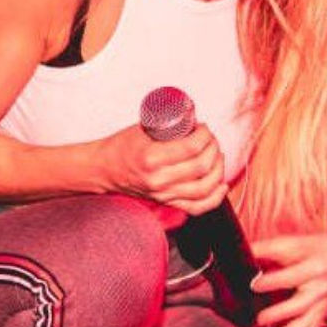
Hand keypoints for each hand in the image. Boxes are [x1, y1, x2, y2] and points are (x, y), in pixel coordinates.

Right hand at [98, 121, 228, 215]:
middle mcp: (159, 180)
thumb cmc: (121, 147)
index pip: (192, 148)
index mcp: (152, 158)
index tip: (204, 128)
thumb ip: (169, 127)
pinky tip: (221, 185)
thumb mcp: (143, 130)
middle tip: (210, 139)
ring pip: (205, 187)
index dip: (205, 135)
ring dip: (218, 169)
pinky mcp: (166, 202)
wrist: (104, 169)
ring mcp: (164, 194)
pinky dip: (214, 198)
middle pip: (202, 167)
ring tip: (216, 156)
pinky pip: (197, 207)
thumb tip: (194, 120)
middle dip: (213, 148)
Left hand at [247, 231, 326, 326]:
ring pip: (306, 324)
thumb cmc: (312, 249)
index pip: (294, 275)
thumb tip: (243, 251)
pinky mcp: (321, 314)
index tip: (255, 284)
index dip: (274, 281)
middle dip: (280, 313)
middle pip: (301, 304)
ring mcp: (323, 303)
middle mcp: (321, 287)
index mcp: (315, 266)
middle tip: (260, 319)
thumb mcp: (292, 243)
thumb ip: (267, 248)